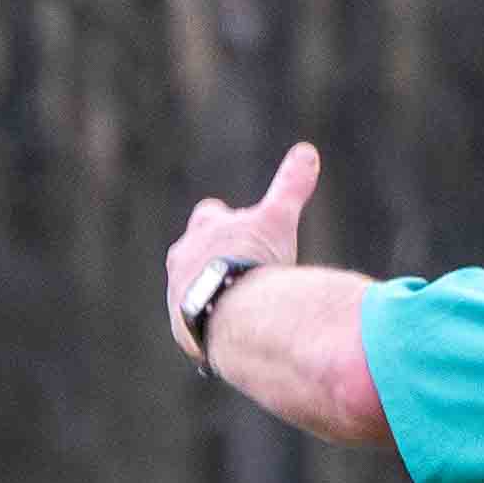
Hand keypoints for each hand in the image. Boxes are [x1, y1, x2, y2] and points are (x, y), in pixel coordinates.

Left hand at [164, 143, 321, 362]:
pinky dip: (212, 325)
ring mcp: (177, 296)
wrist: (236, 316)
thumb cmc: (257, 262)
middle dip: (212, 259)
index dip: (226, 222)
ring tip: (239, 306)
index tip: (242, 232)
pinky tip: (235, 331)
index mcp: (203, 228)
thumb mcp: (279, 218)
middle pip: (193, 253)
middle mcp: (182, 260)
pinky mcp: (183, 330)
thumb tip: (307, 151)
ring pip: (192, 291)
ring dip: (212, 294)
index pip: (209, 215)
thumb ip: (291, 185)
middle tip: (238, 270)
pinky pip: (195, 326)